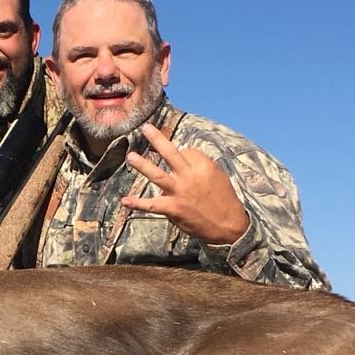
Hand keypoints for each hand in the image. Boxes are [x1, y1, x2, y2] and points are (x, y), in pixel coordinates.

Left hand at [121, 123, 249, 244]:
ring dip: (142, 165)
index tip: (179, 159)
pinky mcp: (174, 208)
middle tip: (145, 128)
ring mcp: (180, 192)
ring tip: (130, 156)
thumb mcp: (217, 175)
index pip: (185, 152)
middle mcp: (190, 176)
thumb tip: (183, 155)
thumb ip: (199, 165)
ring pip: (157, 175)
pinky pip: (152, 205)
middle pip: (171, 153)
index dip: (180, 154)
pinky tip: (125, 201)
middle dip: (157, 139)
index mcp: (203, 166)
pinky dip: (137, 204)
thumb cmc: (223, 199)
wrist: (229, 225)